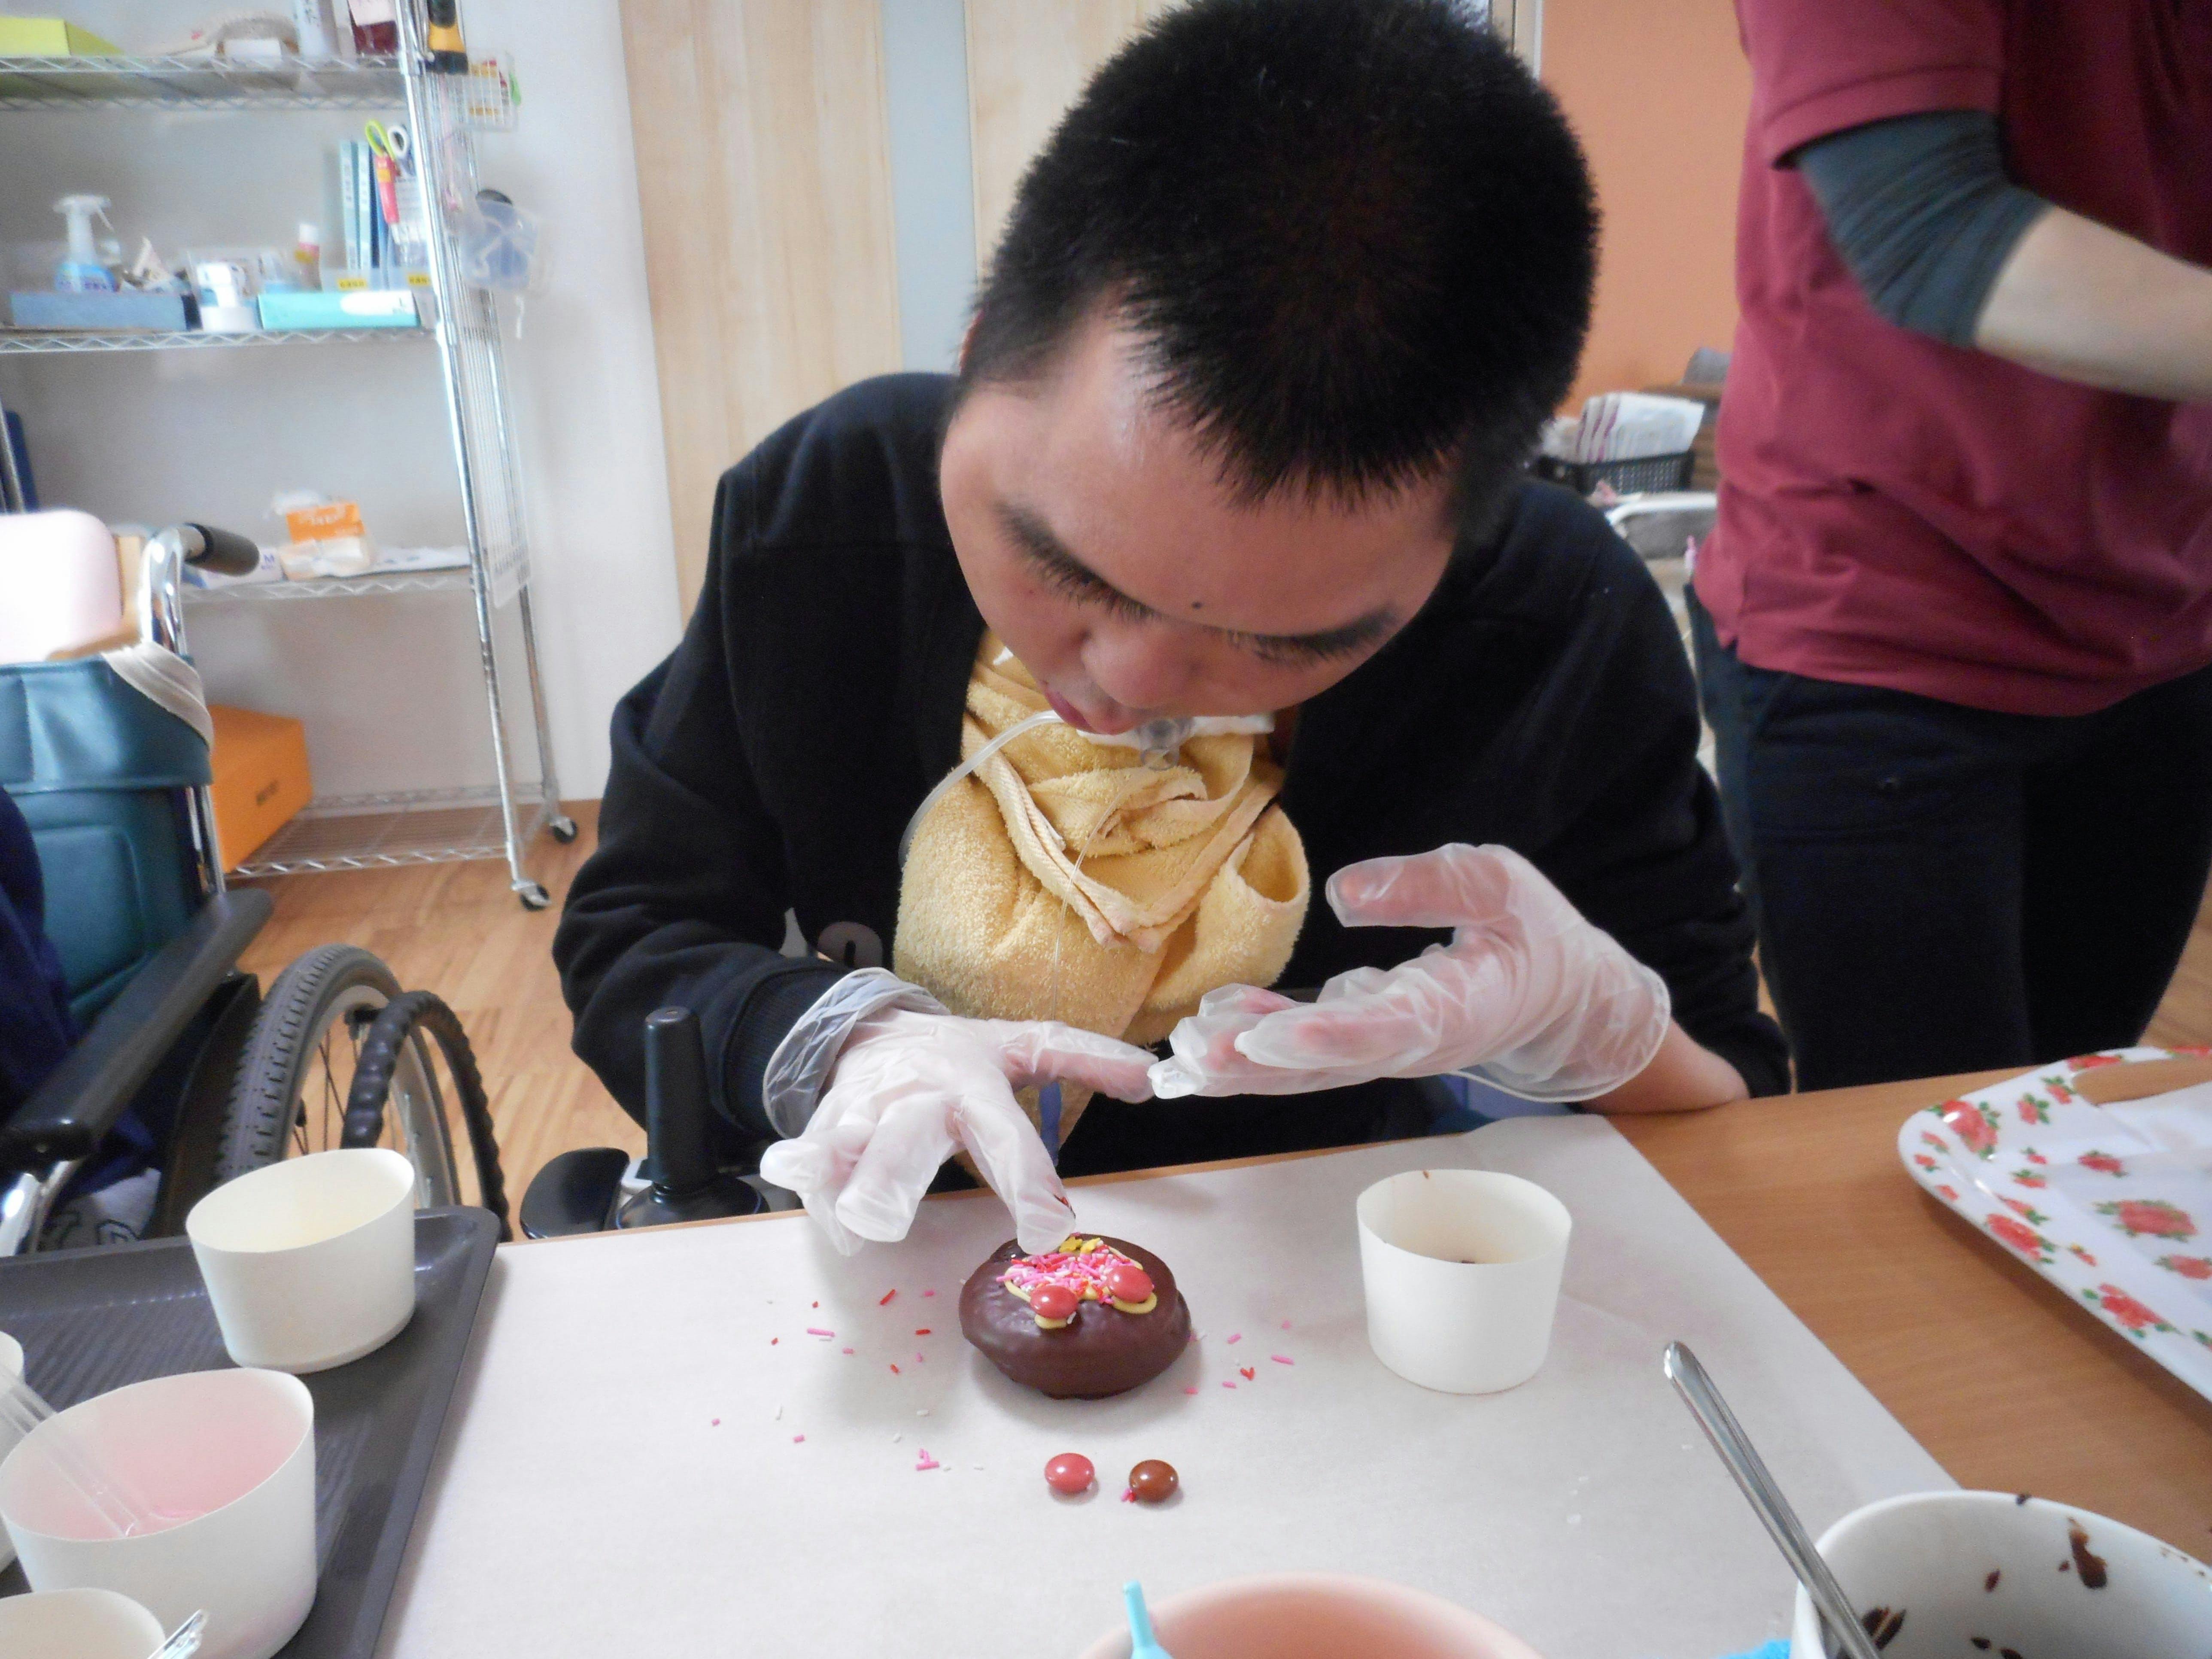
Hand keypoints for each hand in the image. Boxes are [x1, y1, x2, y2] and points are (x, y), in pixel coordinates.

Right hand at [757, 1010, 1155, 1255]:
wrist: (869, 1029)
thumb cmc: (956, 1054)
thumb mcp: (1020, 1046)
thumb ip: (1083, 1060)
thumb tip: (1153, 1078)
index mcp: (970, 1087)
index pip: (1004, 1138)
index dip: (1026, 1181)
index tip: (1047, 1227)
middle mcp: (915, 1101)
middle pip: (906, 1143)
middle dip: (897, 1178)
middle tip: (893, 1218)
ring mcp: (863, 1114)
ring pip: (847, 1150)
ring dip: (845, 1182)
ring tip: (849, 1218)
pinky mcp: (822, 1129)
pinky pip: (811, 1163)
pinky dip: (810, 1184)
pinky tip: (808, 1201)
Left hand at [1148, 843, 1668, 1101]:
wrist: (1561, 1000)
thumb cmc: (1535, 935)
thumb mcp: (1501, 885)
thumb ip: (1427, 885)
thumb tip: (1344, 894)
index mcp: (1454, 1009)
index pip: (1384, 1030)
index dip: (1325, 1037)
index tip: (1266, 1035)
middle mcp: (1412, 1044)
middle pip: (1328, 1065)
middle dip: (1259, 1064)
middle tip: (1194, 1053)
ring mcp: (1387, 1048)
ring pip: (1309, 1069)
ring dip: (1246, 1064)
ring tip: (1185, 1051)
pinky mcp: (1369, 1038)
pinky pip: (1309, 1050)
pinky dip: (1259, 1038)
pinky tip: (1213, 1020)